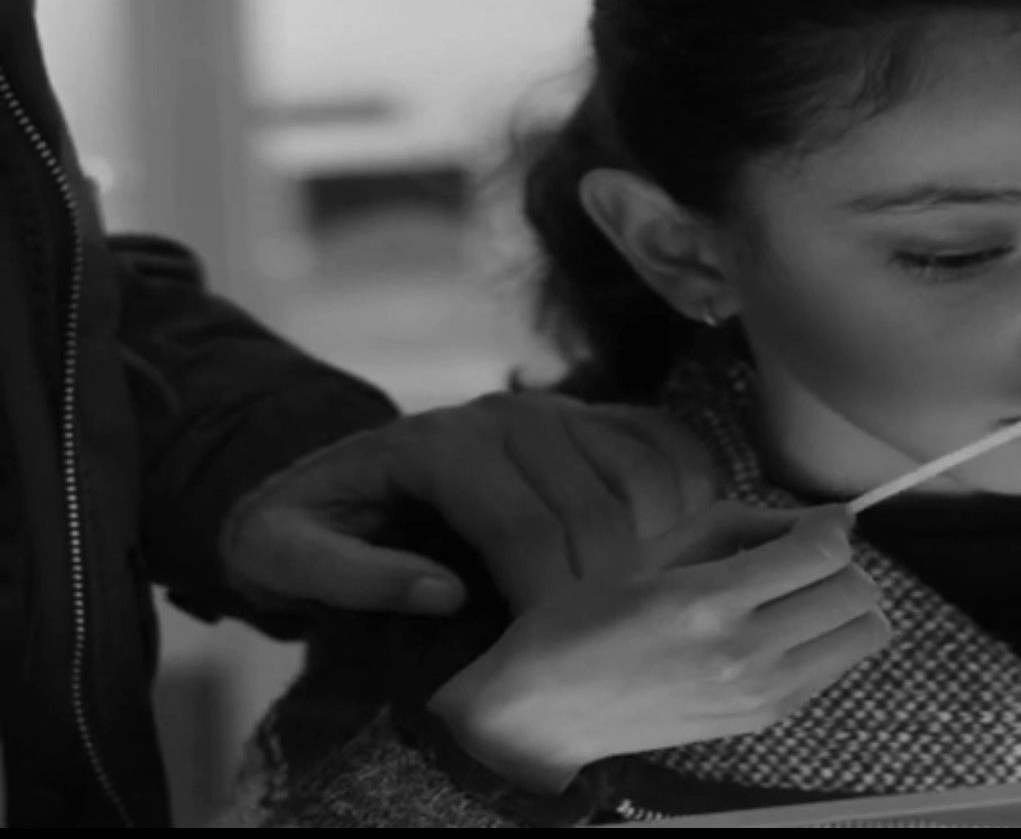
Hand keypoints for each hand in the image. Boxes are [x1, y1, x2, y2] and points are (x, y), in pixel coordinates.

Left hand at [220, 391, 717, 617]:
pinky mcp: (594, 413)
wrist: (338, 471)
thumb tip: (439, 595)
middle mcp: (509, 417)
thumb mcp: (279, 552)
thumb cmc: (311, 522)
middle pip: (597, 508)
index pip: (524, 528)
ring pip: (645, 474)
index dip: (552, 601)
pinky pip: (668, 442)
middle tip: (616, 652)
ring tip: (651, 608)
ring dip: (664, 544)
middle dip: (615, 589)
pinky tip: (684, 550)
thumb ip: (345, 575)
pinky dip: (693, 493)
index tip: (560, 661)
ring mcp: (559, 409)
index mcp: (440, 447)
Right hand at [428, 501, 891, 791]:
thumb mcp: (660, 547)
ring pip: (862, 635)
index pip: (824, 552)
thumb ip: (748, 524)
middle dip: (842, 564)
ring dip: (842, 605)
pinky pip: (835, 668)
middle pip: (858, 594)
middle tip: (802, 559)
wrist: (550, 708)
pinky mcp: (764, 720)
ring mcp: (759, 695)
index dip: (830, 526)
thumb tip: (825, 519)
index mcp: (708, 600)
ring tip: (796, 596)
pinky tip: (778, 631)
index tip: (811, 523)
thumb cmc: (594, 615)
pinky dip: (824, 641)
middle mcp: (743, 653)